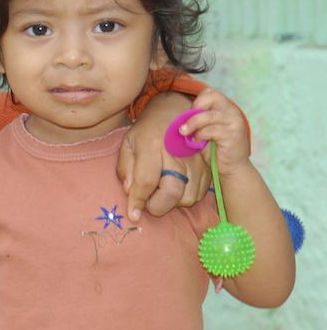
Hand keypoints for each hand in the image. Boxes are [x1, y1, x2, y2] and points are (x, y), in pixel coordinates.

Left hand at [119, 92, 211, 220]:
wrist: (174, 114)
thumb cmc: (147, 131)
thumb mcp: (128, 144)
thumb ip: (124, 168)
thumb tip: (129, 192)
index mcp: (152, 147)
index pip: (146, 181)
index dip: (138, 202)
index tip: (133, 215)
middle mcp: (176, 155)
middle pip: (171, 192)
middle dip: (156, 205)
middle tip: (146, 201)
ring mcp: (194, 162)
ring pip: (186, 197)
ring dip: (170, 202)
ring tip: (159, 190)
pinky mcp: (206, 168)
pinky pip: (197, 194)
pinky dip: (184, 197)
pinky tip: (173, 187)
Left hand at [175, 87, 250, 174]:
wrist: (232, 167)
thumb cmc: (215, 148)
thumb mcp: (203, 130)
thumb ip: (196, 120)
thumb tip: (178, 117)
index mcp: (225, 107)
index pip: (210, 92)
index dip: (197, 101)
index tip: (188, 115)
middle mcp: (232, 111)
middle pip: (212, 96)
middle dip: (195, 109)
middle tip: (185, 123)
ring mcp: (234, 122)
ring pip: (209, 115)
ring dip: (193, 123)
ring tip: (184, 133)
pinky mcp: (233, 134)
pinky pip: (212, 130)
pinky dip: (200, 134)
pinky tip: (196, 141)